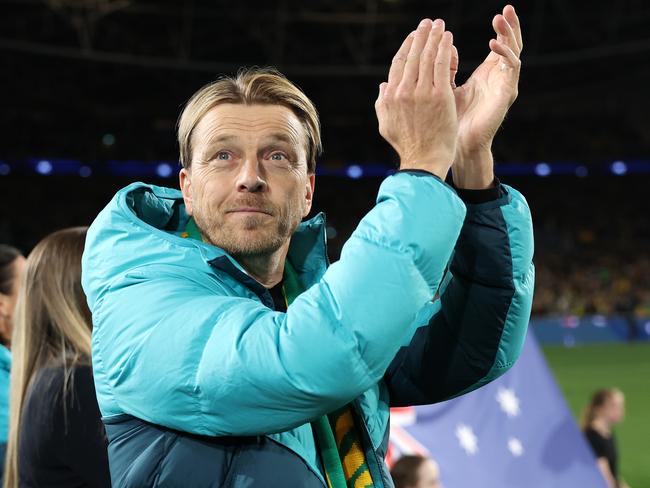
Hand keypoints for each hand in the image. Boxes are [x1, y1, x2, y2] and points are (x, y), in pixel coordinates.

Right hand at [375, 19, 457, 179]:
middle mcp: (404, 91)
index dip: (406, 47)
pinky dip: (445, 48)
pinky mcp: (440, 95)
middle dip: (421, 36)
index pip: (398, 64)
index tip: (414, 36)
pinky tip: (448, 38)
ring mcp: (422, 92)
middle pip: (412, 56)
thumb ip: (382, 103)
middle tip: (428, 23)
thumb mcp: (386, 124)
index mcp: (390, 96)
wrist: (424, 160)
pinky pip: (441, 64)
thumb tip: (382, 86)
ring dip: (434, 37)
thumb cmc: (407, 145)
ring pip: (427, 57)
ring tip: (439, 25)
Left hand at [452, 5, 522, 188]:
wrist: (456, 145)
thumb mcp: (446, 87)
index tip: (499, 11)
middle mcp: (499, 78)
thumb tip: (444, 47)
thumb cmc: (452, 120)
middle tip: (508, 8)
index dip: (501, 28)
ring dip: (509, 34)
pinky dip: (505, 54)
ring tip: (500, 19)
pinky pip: (511, 69)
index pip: (500, 44)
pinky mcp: (506, 94)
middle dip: (510, 26)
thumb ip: (447, 68)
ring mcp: (504, 85)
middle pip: (511, 44)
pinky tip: (494, 45)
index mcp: (488, 74)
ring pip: (514, 53)